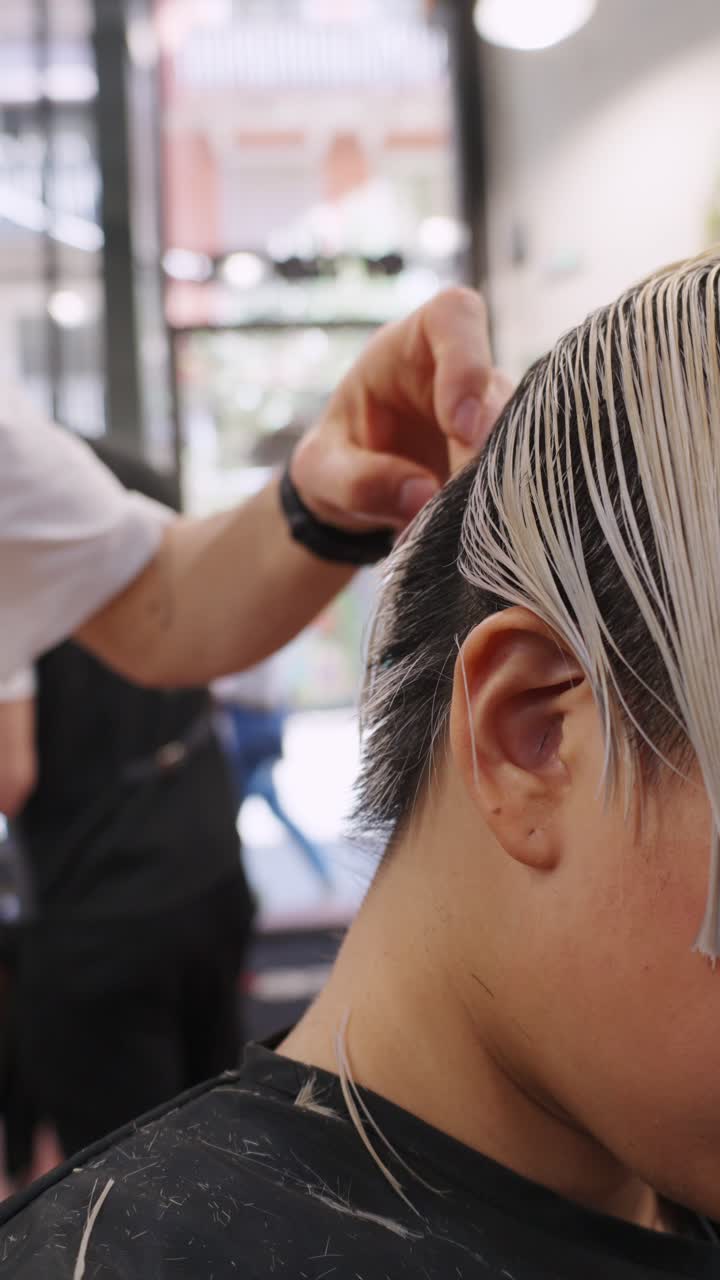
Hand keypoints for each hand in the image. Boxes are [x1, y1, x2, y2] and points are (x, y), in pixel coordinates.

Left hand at [292, 287, 512, 531]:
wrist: (354, 488)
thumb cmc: (335, 460)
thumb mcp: (322, 471)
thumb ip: (358, 481)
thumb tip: (421, 497)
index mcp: (408, 346)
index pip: (454, 316)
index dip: (467, 362)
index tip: (461, 427)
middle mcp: (460, 370)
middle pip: (498, 388)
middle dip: (488, 446)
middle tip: (462, 500)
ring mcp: (491, 410)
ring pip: (521, 431)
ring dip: (498, 478)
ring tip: (464, 522)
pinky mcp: (506, 451)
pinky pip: (526, 466)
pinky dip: (508, 497)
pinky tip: (483, 526)